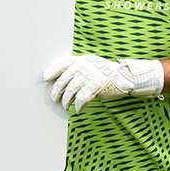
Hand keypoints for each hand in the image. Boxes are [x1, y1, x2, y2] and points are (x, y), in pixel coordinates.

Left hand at [43, 54, 163, 113]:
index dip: (52, 70)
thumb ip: (80, 68)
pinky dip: (78, 106)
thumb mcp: (92, 64)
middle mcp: (83, 66)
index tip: (45, 78)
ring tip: (66, 107)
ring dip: (66, 101)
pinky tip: (78, 110)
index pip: (62, 63)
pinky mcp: (94, 87)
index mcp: (82, 60)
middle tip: (55, 99)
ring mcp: (88, 76)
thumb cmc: (107, 73)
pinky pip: (81, 99)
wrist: (124, 77)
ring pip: (70, 91)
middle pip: (63, 81)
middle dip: (56, 92)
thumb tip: (65, 78)